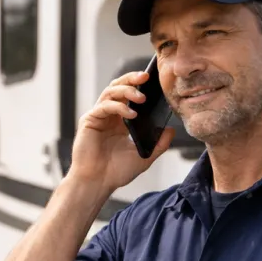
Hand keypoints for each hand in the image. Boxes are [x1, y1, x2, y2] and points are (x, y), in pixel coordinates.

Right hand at [69, 70, 175, 194]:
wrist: (97, 183)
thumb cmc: (116, 172)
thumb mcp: (144, 157)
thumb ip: (158, 144)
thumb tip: (172, 130)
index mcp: (120, 121)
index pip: (129, 95)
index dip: (140, 86)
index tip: (154, 81)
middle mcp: (109, 116)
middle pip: (118, 87)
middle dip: (132, 79)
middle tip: (146, 77)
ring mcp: (98, 117)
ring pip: (110, 92)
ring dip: (127, 90)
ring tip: (141, 97)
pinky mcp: (89, 120)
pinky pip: (104, 106)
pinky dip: (118, 106)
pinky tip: (131, 113)